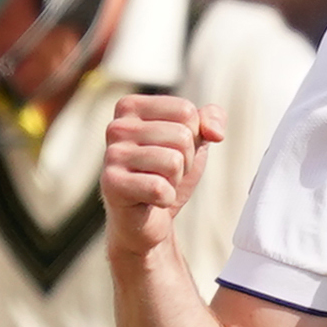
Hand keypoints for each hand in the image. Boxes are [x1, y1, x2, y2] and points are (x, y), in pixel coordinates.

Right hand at [101, 94, 225, 259]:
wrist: (147, 219)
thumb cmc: (166, 174)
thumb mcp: (194, 140)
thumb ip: (211, 119)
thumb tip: (215, 132)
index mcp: (131, 107)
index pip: (185, 110)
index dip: (193, 136)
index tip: (173, 150)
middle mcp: (116, 127)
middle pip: (182, 135)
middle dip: (185, 161)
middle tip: (165, 174)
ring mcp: (111, 155)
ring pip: (174, 161)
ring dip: (175, 180)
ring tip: (156, 184)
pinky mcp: (111, 184)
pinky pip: (160, 188)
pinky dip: (166, 199)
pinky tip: (150, 200)